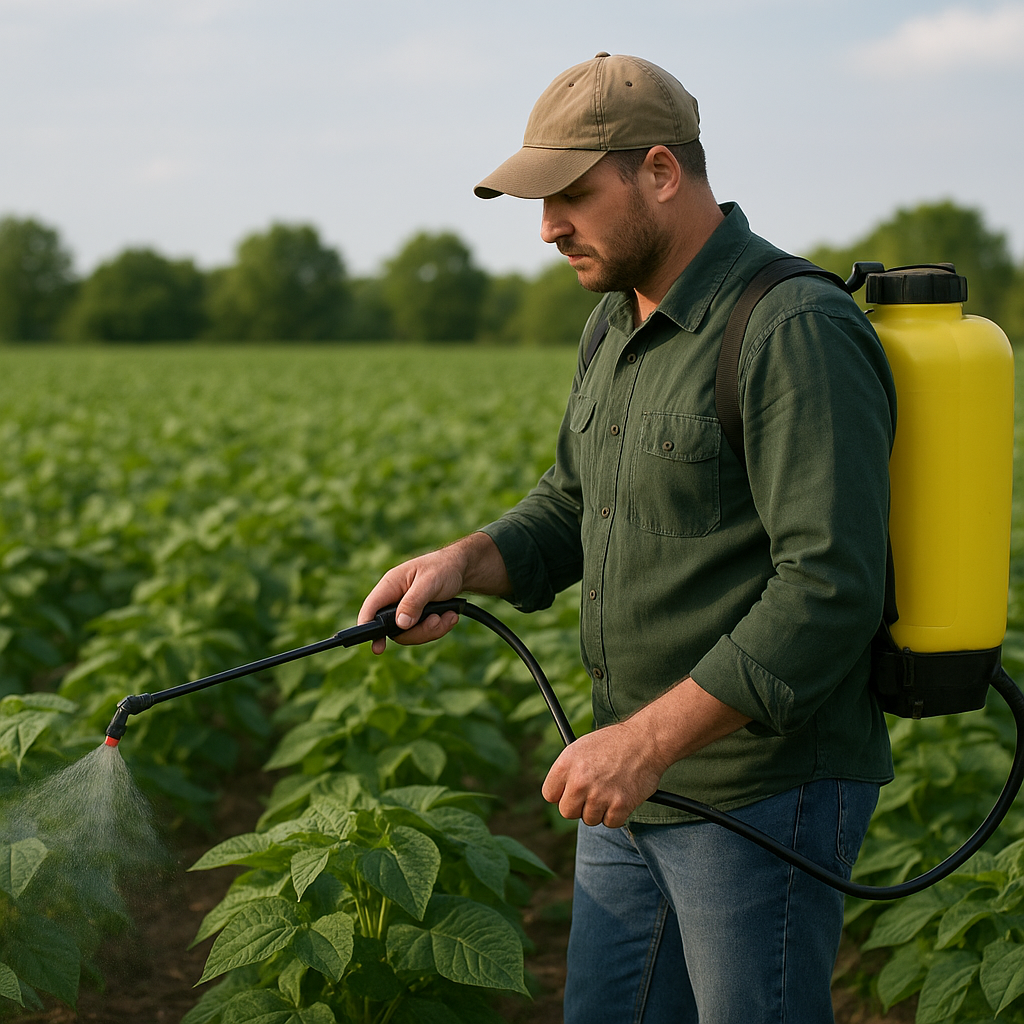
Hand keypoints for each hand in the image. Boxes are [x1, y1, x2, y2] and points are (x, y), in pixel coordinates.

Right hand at [357, 533, 510, 654]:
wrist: (461, 569)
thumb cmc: (443, 568)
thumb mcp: (429, 582)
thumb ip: (414, 602)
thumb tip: (401, 624)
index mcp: (390, 585)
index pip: (370, 609)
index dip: (367, 628)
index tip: (377, 647)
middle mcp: (394, 600)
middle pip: (393, 630)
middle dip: (418, 631)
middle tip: (436, 621)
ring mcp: (406, 610)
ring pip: (410, 634)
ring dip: (432, 629)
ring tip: (448, 615)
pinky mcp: (417, 617)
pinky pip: (422, 633)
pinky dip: (438, 628)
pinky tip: (450, 616)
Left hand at [541, 719, 666, 828]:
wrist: (644, 741)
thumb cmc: (613, 743)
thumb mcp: (581, 747)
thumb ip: (568, 771)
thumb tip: (561, 795)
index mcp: (565, 764)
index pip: (550, 795)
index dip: (561, 795)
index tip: (570, 793)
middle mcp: (579, 781)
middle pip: (567, 812)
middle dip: (579, 806)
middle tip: (592, 795)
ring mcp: (599, 794)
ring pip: (589, 819)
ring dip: (600, 810)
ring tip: (610, 790)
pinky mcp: (620, 805)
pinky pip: (610, 823)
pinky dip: (617, 814)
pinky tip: (621, 796)